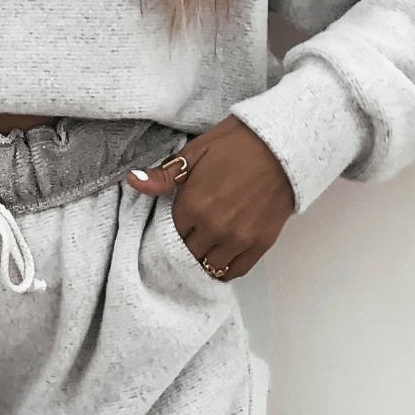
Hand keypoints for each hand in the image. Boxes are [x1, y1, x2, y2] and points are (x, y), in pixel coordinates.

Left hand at [126, 116, 296, 280]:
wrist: (283, 145)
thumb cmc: (236, 144)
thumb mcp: (195, 152)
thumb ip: (163, 176)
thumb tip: (131, 181)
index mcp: (193, 205)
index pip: (172, 231)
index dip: (177, 223)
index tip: (184, 215)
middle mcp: (214, 227)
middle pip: (190, 250)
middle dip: (190, 240)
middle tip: (196, 228)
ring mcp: (239, 238)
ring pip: (210, 265)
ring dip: (206, 255)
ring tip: (209, 242)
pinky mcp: (261, 243)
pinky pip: (237, 271)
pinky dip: (226, 268)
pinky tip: (223, 257)